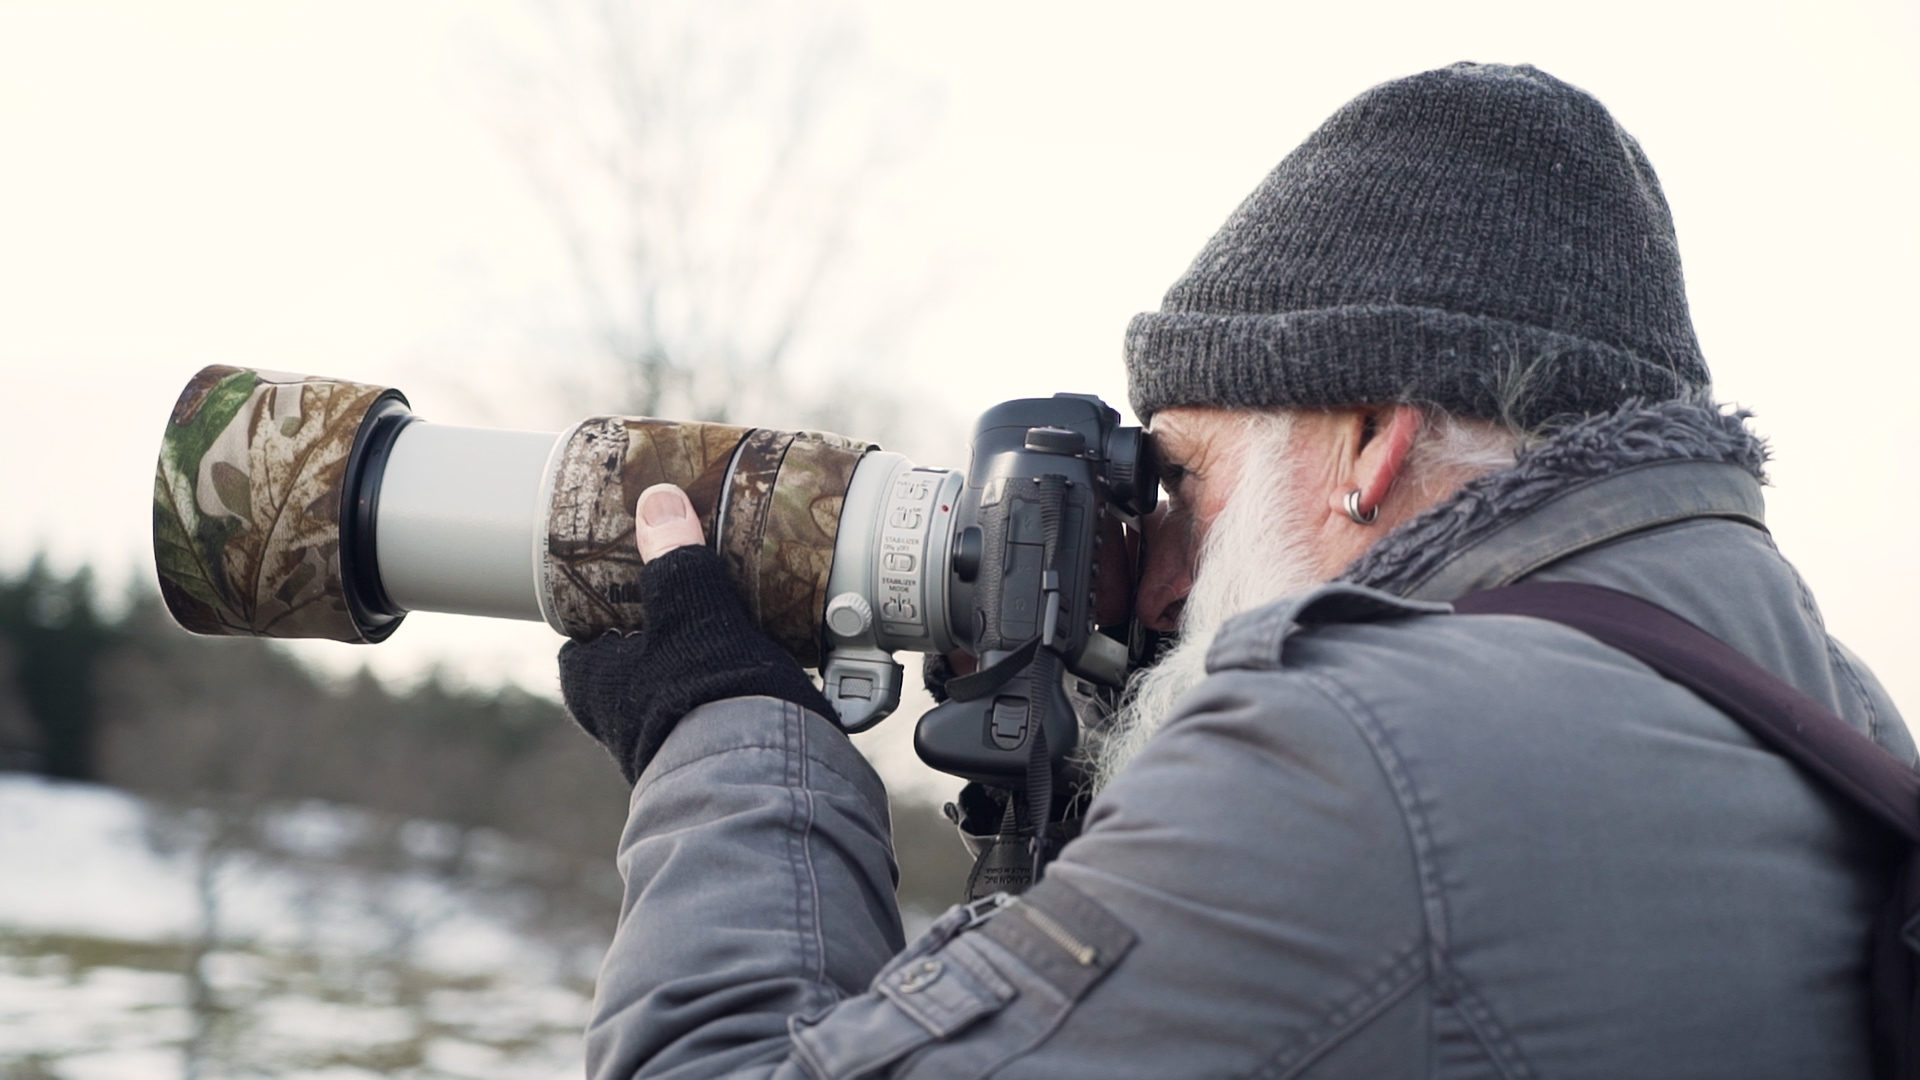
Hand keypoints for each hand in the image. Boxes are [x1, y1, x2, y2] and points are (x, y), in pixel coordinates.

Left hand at [557, 484, 836, 783]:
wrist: (763, 780)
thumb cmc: (706, 691)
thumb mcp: (690, 609)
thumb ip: (675, 558)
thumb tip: (658, 500)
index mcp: (591, 683)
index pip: (580, 644)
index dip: (603, 616)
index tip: (632, 590)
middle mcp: (617, 723)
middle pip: (630, 668)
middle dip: (659, 643)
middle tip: (693, 606)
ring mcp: (664, 751)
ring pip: (676, 696)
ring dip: (701, 672)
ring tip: (737, 636)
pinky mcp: (715, 767)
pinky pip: (718, 720)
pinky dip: (734, 699)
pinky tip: (765, 677)